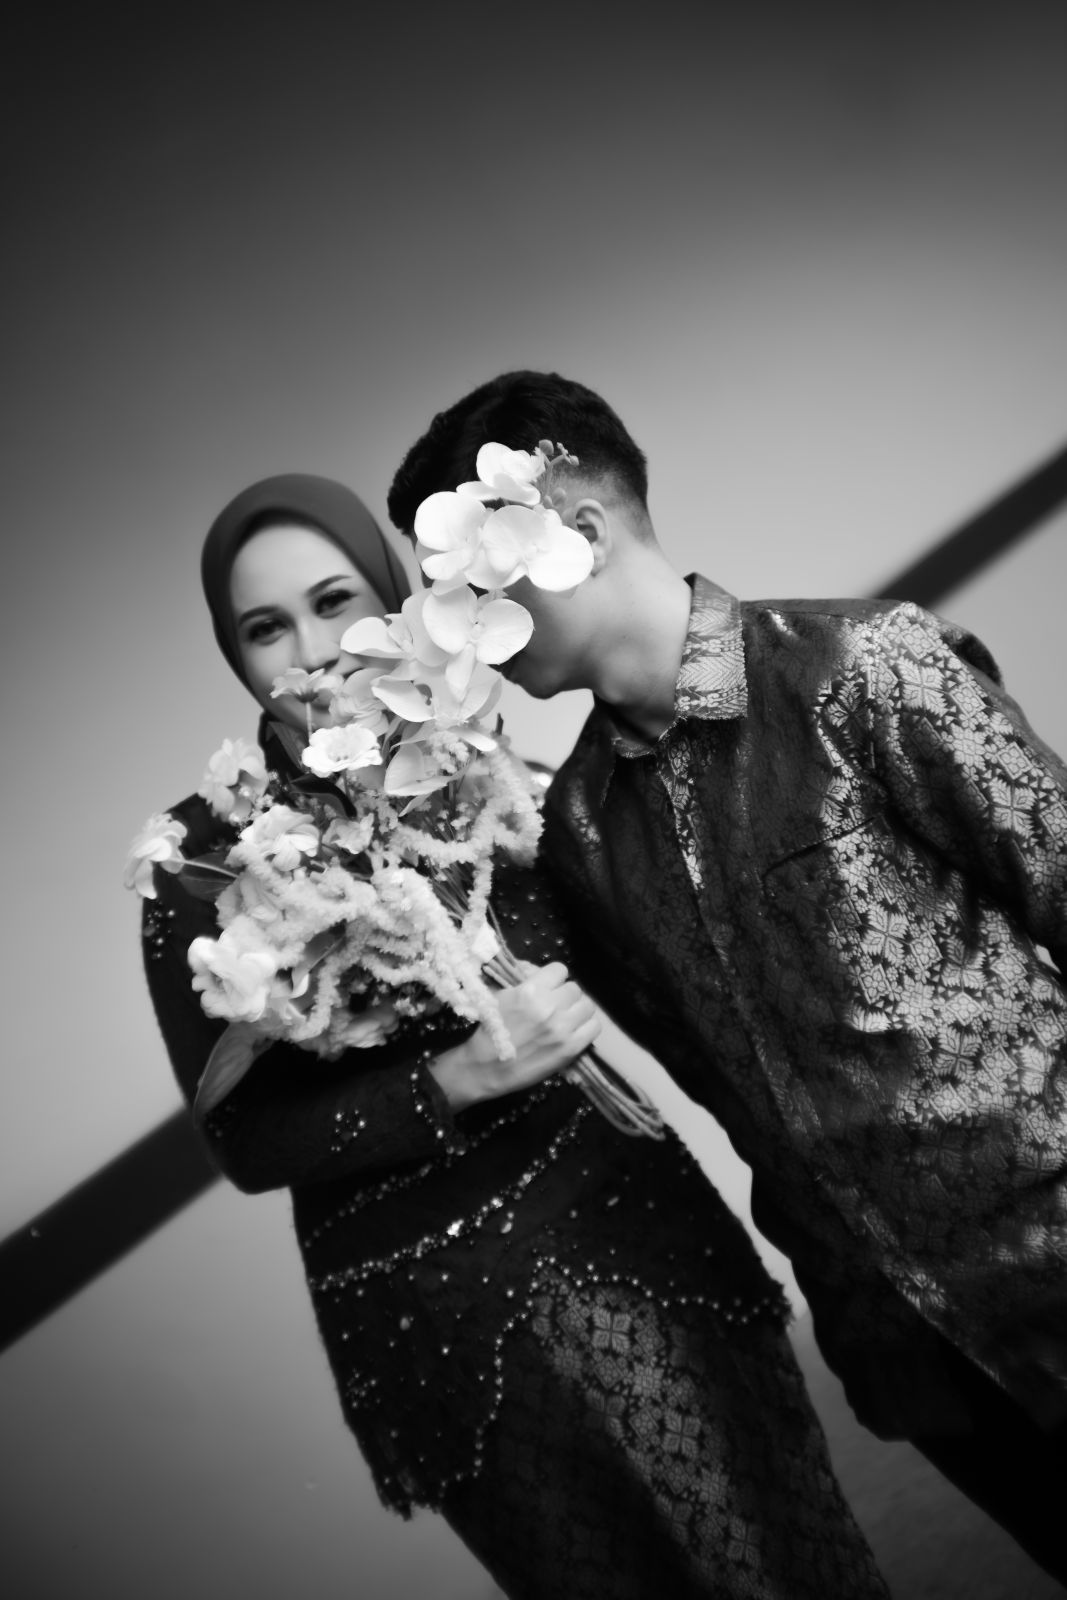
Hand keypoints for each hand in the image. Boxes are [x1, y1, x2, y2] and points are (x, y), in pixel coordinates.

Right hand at [428, 963, 599, 1110]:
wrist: (487, 1068)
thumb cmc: (491, 1031)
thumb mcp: (502, 997)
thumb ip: (527, 983)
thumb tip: (545, 974)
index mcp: (530, 991)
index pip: (559, 970)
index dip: (554, 978)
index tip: (550, 987)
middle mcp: (549, 1007)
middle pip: (574, 988)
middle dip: (565, 996)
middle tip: (556, 1006)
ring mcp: (562, 1028)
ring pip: (587, 1006)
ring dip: (577, 1010)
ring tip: (567, 1019)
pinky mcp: (571, 1048)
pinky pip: (594, 1027)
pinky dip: (586, 1027)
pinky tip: (574, 1031)